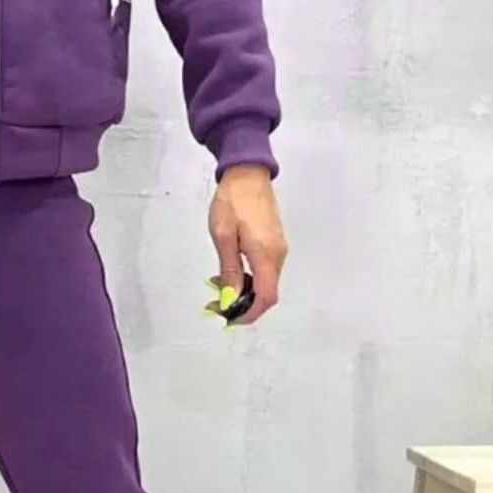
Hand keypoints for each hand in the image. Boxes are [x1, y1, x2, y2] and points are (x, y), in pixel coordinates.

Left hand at [208, 166, 287, 326]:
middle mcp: (277, 255)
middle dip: (242, 306)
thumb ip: (229, 270)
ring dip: (243, 292)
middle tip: (214, 305)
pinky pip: (264, 270)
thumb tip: (230, 299)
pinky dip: (248, 279)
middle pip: (267, 294)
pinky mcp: (274, 243)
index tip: (228, 319)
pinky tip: (228, 273)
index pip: (266, 298)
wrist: (247, 173)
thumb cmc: (232, 201)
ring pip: (265, 283)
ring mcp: (278, 249)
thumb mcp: (223, 236)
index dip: (249, 314)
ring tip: (217, 288)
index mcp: (266, 255)